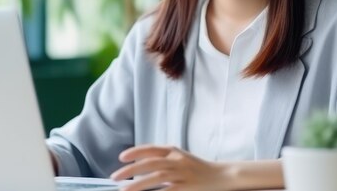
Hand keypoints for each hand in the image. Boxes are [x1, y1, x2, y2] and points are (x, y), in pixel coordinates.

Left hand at [110, 145, 235, 190]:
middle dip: (131, 170)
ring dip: (138, 184)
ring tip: (124, 190)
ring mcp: (182, 174)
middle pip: (150, 163)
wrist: (221, 175)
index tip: (121, 158)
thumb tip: (139, 165)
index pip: (151, 149)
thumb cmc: (197, 167)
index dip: (135, 153)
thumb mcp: (180, 156)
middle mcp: (177, 160)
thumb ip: (163, 158)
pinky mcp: (187, 188)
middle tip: (115, 177)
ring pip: (156, 178)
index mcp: (174, 150)